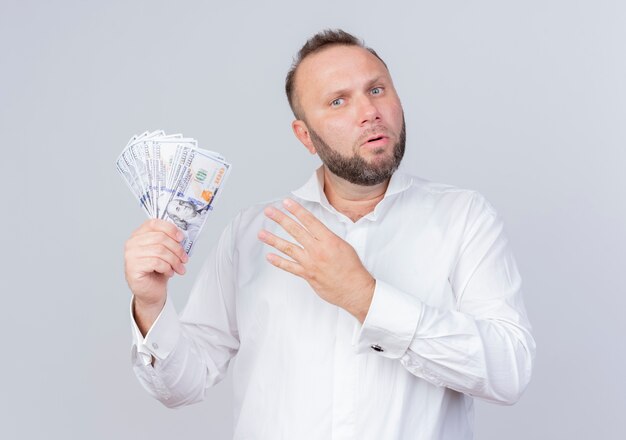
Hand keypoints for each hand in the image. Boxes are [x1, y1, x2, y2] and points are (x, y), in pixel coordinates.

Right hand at [124, 219, 187, 313]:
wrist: (150, 290)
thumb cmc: (157, 270)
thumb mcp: (165, 251)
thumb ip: (170, 241)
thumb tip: (182, 236)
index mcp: (139, 235)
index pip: (154, 223)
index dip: (170, 229)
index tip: (181, 238)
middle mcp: (132, 243)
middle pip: (160, 237)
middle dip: (177, 249)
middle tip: (184, 258)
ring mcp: (130, 255)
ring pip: (160, 250)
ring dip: (174, 260)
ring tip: (179, 267)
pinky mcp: (133, 267)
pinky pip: (156, 262)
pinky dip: (167, 267)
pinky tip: (169, 272)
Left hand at [258, 199, 374, 321]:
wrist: (355, 289)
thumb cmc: (352, 268)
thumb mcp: (343, 245)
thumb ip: (327, 238)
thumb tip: (316, 232)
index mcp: (329, 240)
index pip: (309, 221)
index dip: (297, 210)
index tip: (286, 202)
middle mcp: (317, 250)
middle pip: (295, 231)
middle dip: (281, 219)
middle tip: (269, 212)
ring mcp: (310, 263)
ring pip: (288, 248)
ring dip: (273, 240)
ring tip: (261, 234)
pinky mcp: (307, 275)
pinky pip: (290, 267)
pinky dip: (278, 262)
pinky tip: (269, 256)